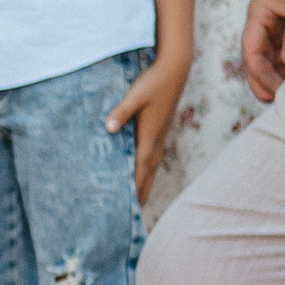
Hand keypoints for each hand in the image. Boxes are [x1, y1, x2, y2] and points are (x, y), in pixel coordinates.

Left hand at [106, 53, 188, 205]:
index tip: (128, 205)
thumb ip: (121, 112)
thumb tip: (109, 128)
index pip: (140, 169)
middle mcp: (156, 141)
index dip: (134, 187)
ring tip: (139, 200)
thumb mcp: (135, 96)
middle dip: (141, 192)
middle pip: (148, 173)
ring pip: (152, 166)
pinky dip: (148, 169)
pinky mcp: (160, 130)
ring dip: (146, 183)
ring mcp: (160, 136)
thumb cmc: (153, 83)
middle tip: (133, 213)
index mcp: (149, 136)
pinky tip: (143, 172)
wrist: (174, 70)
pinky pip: (154, 157)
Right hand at [242, 0, 284, 102]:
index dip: (259, 74)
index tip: (276, 92)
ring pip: (273, 58)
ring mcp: (281, 24)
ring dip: (279, 76)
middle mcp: (266, 20)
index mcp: (260, 10)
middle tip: (281, 101)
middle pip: (258, 58)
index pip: (251, 50)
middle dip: (266, 80)